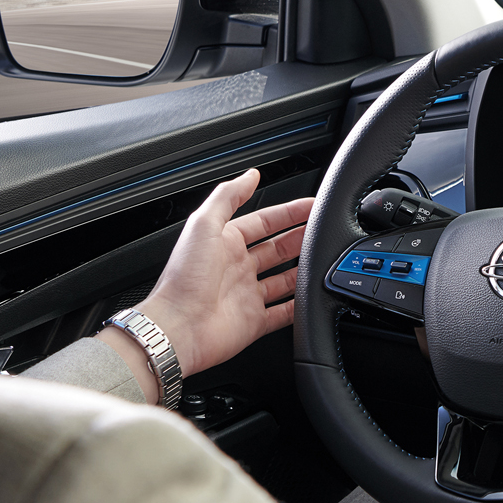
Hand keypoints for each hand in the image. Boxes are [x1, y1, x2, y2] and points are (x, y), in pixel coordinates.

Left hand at [99, 169, 312, 402]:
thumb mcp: (203, 225)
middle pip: (277, 248)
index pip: (264, 221)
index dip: (288, 212)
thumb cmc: (184, 279)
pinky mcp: (254, 322)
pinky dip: (299, 306)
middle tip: (323, 230)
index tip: (312, 206)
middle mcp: (236, 268)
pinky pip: (283, 312)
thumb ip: (228, 196)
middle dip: (301, 237)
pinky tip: (311, 298)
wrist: (179, 327)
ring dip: (303, 269)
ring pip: (284, 279)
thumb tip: (250, 175)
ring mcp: (246, 295)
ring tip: (324, 259)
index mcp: (224, 243)